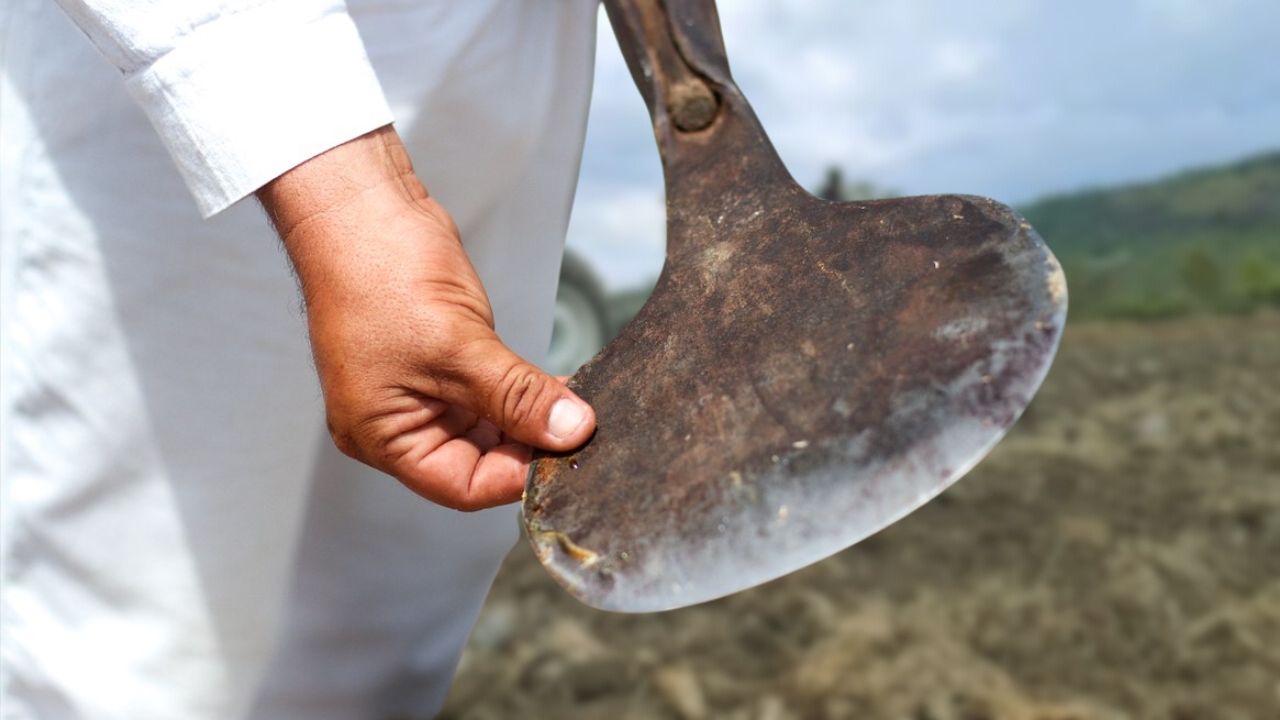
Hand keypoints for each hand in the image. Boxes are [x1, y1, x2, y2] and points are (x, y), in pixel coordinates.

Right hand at [257, 126, 595, 509]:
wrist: (361, 206)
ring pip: (488, 428)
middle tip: (582, 430)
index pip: (462, 486)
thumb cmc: (382, 273)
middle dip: (530, 446)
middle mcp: (398, 422)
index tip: (568, 453)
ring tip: (577, 405)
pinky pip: (488, 393)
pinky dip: (522, 392)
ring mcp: (419, 390)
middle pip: (477, 461)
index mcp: (382, 436)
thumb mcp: (459, 346)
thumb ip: (518, 397)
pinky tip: (557, 385)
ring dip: (531, 419)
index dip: (517, 476)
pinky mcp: (441, 360)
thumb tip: (572, 432)